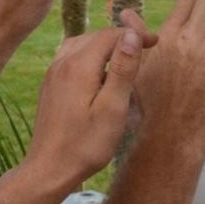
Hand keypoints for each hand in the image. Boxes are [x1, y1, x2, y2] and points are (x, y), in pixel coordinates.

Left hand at [23, 26, 141, 191]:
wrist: (49, 169)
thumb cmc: (86, 144)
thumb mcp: (112, 108)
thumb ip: (123, 70)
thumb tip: (131, 34)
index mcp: (79, 66)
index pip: (110, 36)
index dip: (134, 35)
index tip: (155, 42)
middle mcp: (62, 63)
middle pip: (95, 37)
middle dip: (120, 39)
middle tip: (145, 48)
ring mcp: (53, 74)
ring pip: (81, 45)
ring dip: (104, 46)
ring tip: (124, 57)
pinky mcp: (50, 86)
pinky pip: (71, 58)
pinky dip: (89, 56)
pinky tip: (99, 73)